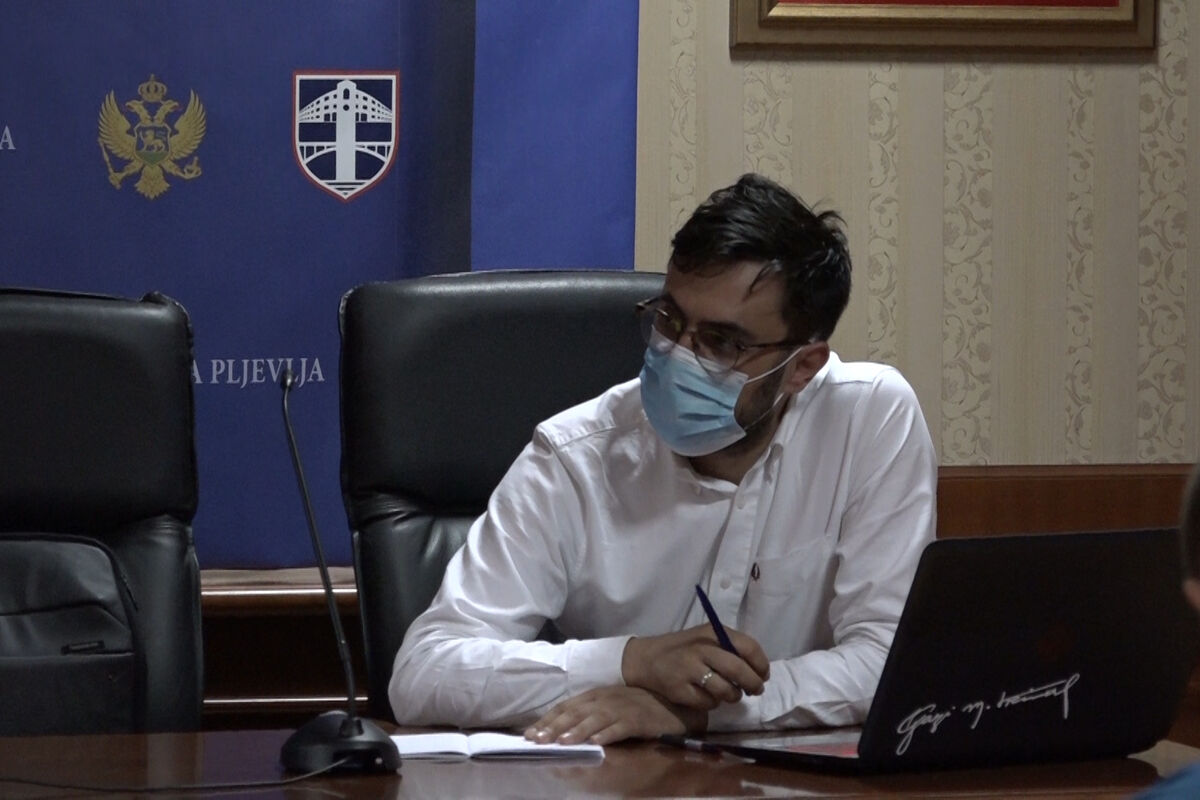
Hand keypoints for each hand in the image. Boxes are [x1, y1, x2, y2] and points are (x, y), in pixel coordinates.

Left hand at [524, 686, 705, 744]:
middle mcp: (605, 699)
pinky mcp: (637, 719)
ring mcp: (622, 708)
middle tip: (537, 740)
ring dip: (577, 731)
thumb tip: (560, 730)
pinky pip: (620, 727)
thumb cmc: (638, 706)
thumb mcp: (610, 704)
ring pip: (594, 719)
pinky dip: (607, 734)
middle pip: (575, 713)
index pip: (566, 706)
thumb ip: (589, 713)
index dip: (547, 720)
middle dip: (554, 727)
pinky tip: (596, 743)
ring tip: (562, 742)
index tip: (529, 734)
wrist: (672, 704)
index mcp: (596, 694)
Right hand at [622, 624, 768, 708]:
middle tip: (756, 690)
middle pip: (739, 670)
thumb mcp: (706, 639)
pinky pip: (709, 703)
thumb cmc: (684, 649)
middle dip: (753, 684)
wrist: (647, 659)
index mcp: (712, 633)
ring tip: (729, 693)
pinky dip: (713, 703)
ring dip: (733, 696)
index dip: (761, 664)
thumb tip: (759, 671)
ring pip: (726, 691)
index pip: (748, 647)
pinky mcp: (680, 690)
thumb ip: (730, 648)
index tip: (764, 675)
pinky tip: (706, 695)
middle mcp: (701, 649)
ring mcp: (689, 670)